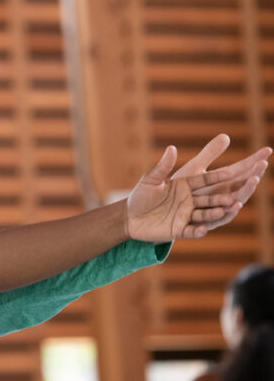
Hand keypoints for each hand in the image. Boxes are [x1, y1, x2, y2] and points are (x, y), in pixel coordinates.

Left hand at [126, 140, 266, 241]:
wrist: (129, 218)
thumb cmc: (142, 196)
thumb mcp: (151, 180)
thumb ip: (162, 166)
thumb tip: (172, 148)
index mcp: (188, 186)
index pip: (210, 178)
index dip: (222, 174)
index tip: (238, 167)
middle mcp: (192, 201)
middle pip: (216, 197)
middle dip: (231, 193)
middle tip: (251, 183)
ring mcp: (187, 217)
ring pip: (207, 215)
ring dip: (218, 212)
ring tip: (233, 206)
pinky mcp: (179, 230)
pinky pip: (191, 231)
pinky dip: (198, 231)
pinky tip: (202, 229)